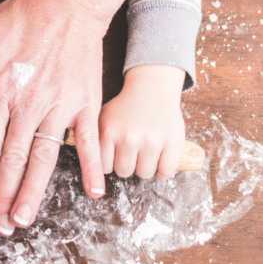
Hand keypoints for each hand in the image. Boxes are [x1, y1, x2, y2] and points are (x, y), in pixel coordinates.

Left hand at [0, 0, 107, 235]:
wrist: (68, 2)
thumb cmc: (21, 19)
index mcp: (0, 91)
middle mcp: (29, 104)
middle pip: (14, 160)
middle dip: (6, 196)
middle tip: (2, 226)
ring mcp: (60, 106)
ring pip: (45, 158)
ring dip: (35, 192)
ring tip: (26, 219)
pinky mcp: (86, 103)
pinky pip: (90, 141)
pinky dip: (93, 168)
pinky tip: (93, 193)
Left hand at [99, 64, 185, 179]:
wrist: (151, 90)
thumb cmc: (124, 108)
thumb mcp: (101, 119)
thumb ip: (94, 140)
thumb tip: (90, 165)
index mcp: (109, 132)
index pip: (104, 167)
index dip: (109, 163)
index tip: (113, 156)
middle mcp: (129, 138)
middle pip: (124, 172)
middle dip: (126, 165)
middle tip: (130, 153)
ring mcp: (152, 141)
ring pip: (144, 174)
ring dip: (144, 168)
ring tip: (143, 154)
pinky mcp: (172, 142)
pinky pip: (165, 172)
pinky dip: (162, 172)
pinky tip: (158, 161)